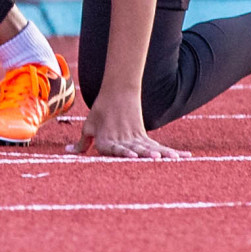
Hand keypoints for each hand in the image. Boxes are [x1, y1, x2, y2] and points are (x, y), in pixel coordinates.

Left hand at [67, 92, 190, 159]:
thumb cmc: (100, 112)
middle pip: (136, 149)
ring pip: (149, 148)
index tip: (133, 155)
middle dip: (145, 155)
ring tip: (171, 158)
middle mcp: (123, 140)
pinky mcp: (144, 136)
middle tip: (156, 159)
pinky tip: (182, 157)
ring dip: (161, 154)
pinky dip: (170, 152)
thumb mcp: (88, 127)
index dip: (124, 152)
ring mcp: (135, 138)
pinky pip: (158, 147)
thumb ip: (81, 144)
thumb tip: (68, 152)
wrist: (118, 92)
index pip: (115, 148)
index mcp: (107, 140)